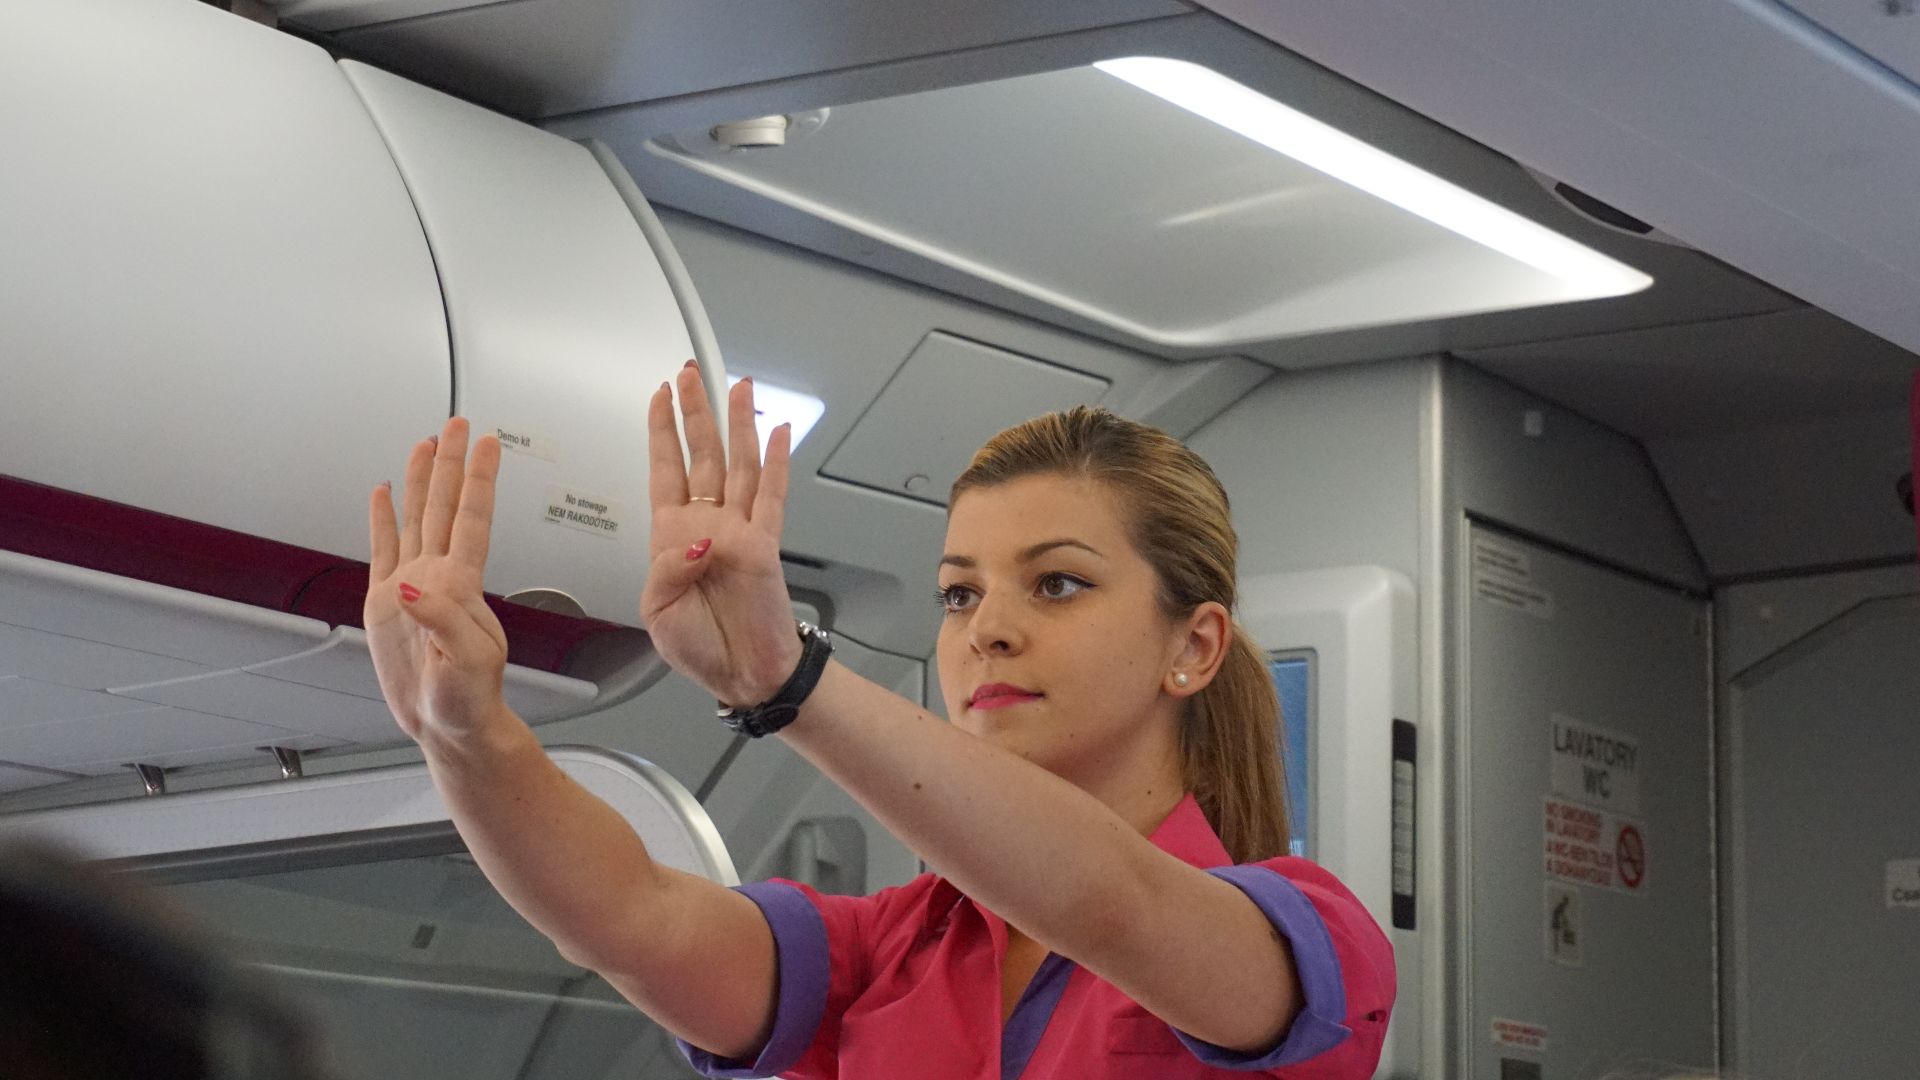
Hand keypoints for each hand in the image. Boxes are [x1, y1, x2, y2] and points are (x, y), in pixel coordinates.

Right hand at [365, 417, 510, 743]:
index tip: (486, 444)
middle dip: (451, 464)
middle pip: (445, 506)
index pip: (471, 519)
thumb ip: (441, 622)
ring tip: (425, 443)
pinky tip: (385, 493)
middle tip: (458, 424)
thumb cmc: (468, 700)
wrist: (448, 725)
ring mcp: (411, 586)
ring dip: (422, 480)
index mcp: (460, 586)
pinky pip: (382, 548)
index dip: (478, 480)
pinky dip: (383, 518)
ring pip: (417, 518)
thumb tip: (411, 586)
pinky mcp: (385, 602)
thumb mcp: (465, 663)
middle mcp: (437, 577)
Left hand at [640, 365, 801, 706]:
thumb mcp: (658, 613)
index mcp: (671, 538)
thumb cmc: (699, 647)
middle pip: (701, 455)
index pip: (664, 471)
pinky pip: (773, 495)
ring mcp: (739, 530)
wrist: (743, 674)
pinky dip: (777, 462)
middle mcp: (706, 524)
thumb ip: (667, 571)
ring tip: (739, 386)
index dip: (661, 433)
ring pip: (738, 464)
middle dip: (695, 412)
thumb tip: (697, 541)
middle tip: (690, 373)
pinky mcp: (767, 543)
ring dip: (738, 424)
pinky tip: (779, 433)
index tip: (659, 397)